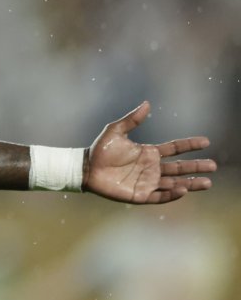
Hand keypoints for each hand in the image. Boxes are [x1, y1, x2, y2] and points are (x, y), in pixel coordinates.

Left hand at [85, 101, 214, 203]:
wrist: (86, 168)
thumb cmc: (100, 149)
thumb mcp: (116, 130)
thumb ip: (132, 119)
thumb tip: (147, 103)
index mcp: (149, 153)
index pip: (174, 149)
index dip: (189, 145)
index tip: (205, 142)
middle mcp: (151, 168)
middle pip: (179, 168)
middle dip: (196, 167)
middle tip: (213, 166)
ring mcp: (147, 182)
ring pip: (174, 183)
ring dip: (190, 183)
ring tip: (207, 182)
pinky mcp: (140, 195)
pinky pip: (159, 196)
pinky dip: (171, 194)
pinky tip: (183, 189)